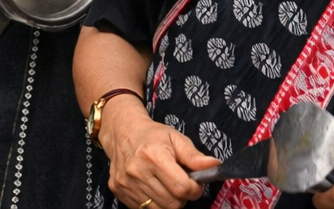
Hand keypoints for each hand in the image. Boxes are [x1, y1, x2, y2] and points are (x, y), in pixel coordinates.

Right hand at [101, 106, 215, 208]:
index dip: (194, 189)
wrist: (121, 132)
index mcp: (153, 156)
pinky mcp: (119, 190)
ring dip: (168, 201)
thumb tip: (215, 166)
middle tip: (179, 184)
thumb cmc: (152, 135)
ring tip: (166, 185)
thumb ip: (194, 155)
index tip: (194, 182)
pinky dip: (154, 202)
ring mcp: (126, 183)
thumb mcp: (175, 138)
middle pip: (173, 203)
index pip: (182, 188)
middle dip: (182, 197)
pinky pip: (144, 208)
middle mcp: (137, 171)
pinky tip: (153, 187)